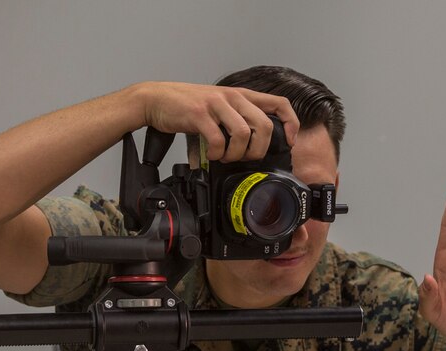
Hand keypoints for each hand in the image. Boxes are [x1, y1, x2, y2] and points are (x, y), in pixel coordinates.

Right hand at [135, 81, 299, 162]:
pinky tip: (210, 155)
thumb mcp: (219, 108)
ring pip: (244, 134)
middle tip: (245, 158)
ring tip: (224, 157)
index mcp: (241, 96)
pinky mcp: (200, 114)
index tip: (289, 141)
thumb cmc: (187, 107)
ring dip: (236, 154)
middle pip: (264, 126)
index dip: (290, 123)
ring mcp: (216, 104)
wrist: (155, 99)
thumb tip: (253, 150)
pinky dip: (217, 154)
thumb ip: (237, 121)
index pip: (279, 103)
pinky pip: (219, 140)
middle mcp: (232, 97)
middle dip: (258, 150)